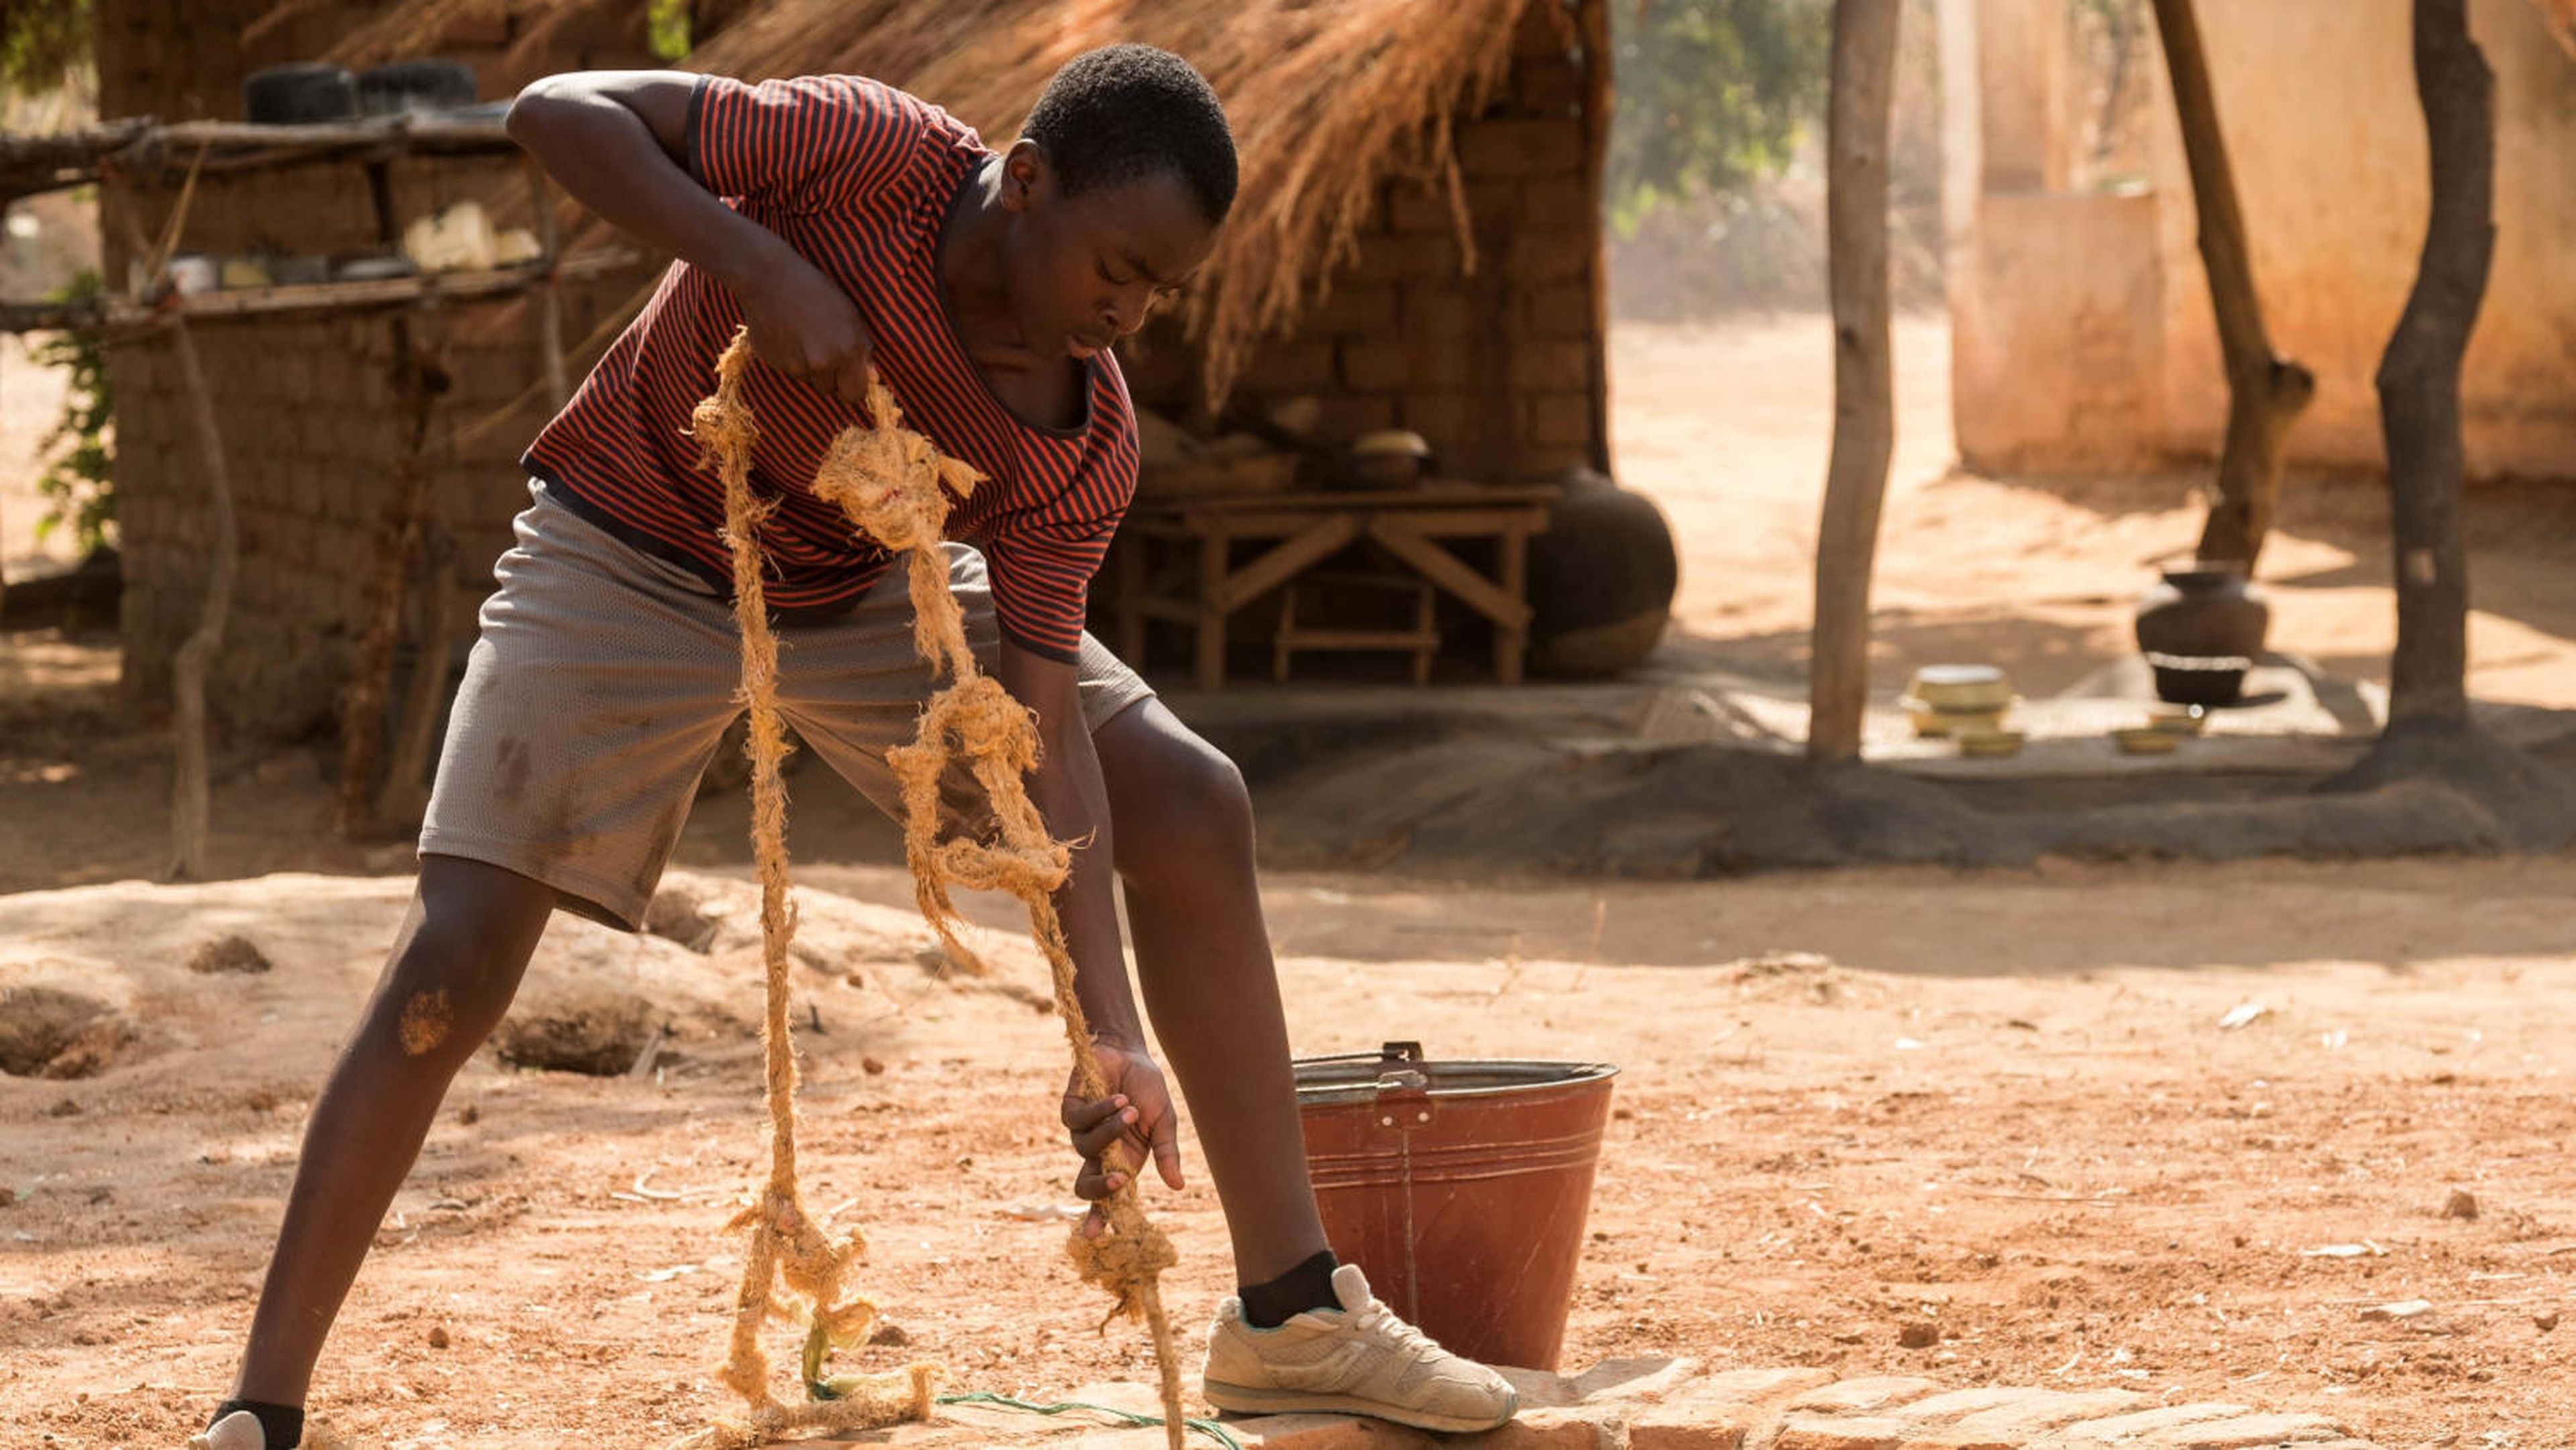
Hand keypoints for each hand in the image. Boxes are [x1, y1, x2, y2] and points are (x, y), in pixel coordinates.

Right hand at [729, 243, 875, 405]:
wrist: (768, 276)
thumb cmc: (814, 289)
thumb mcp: (849, 313)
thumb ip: (862, 348)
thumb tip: (873, 379)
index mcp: (848, 349)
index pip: (855, 393)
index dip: (852, 387)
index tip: (848, 378)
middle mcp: (823, 361)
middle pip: (830, 390)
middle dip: (830, 379)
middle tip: (823, 352)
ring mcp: (796, 364)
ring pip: (808, 379)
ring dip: (808, 367)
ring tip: (802, 336)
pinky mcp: (774, 362)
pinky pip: (788, 370)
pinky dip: (789, 358)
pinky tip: (786, 334)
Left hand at [1059, 1038, 1184, 1236]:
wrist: (1131, 1053)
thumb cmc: (1147, 1090)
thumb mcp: (1164, 1123)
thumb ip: (1167, 1153)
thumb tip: (1177, 1187)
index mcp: (1121, 1162)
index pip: (1106, 1197)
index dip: (1097, 1217)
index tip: (1094, 1235)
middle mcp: (1098, 1152)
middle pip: (1085, 1186)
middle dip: (1099, 1189)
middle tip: (1119, 1180)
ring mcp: (1081, 1131)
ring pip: (1085, 1147)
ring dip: (1111, 1130)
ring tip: (1130, 1109)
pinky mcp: (1070, 1109)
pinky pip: (1078, 1120)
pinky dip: (1101, 1110)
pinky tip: (1118, 1098)